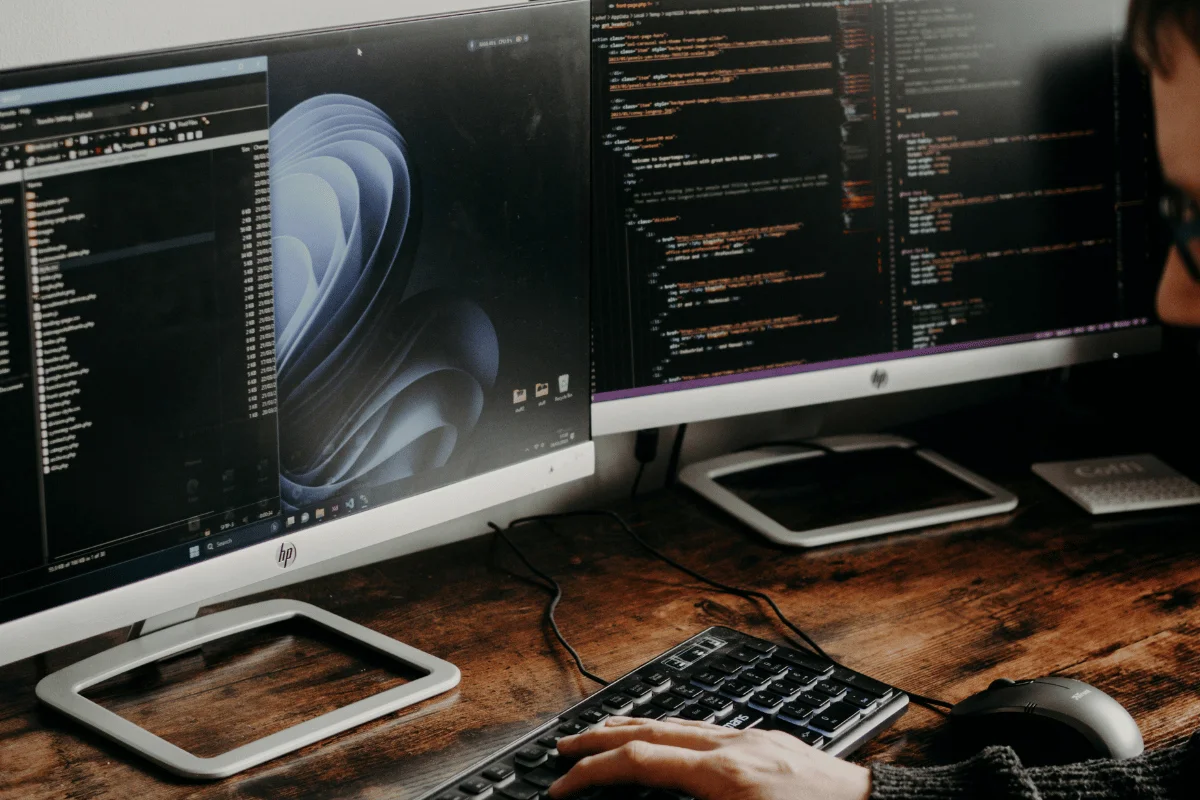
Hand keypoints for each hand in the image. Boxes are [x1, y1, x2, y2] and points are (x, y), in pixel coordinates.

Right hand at [548, 716, 870, 799]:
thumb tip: (647, 799)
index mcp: (725, 777)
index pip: (638, 763)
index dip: (592, 775)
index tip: (561, 787)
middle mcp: (735, 747)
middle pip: (651, 730)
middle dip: (601, 738)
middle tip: (566, 747)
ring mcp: (754, 739)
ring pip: (679, 722)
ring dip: (635, 728)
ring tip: (606, 735)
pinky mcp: (771, 742)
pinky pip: (707, 727)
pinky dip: (674, 730)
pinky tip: (671, 739)